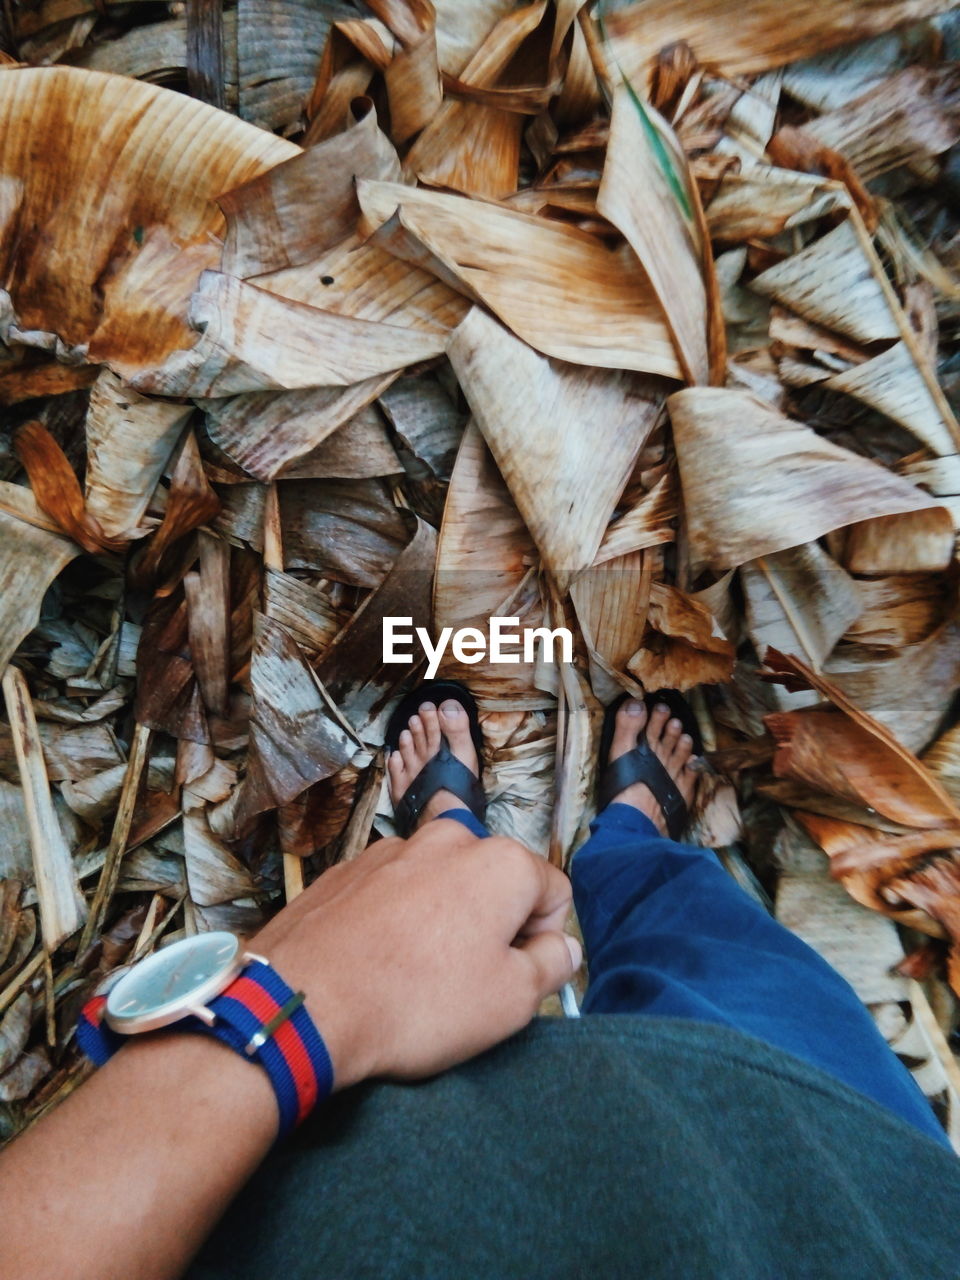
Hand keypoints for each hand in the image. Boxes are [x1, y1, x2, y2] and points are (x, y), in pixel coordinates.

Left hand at [251, 819, 580, 1089]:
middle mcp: (449, 838)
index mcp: (501, 862)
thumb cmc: (417, 1002)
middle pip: (495, 881)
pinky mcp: (348, 868)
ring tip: (415, 974)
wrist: (303, 1003)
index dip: (544, 940)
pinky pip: (394, 891)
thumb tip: (563, 947)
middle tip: (467, 980)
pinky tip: (377, 962)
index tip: (516, 976)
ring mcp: (393, 849)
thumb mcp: (511, 1001)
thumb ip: (552, 965)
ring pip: (442, 884)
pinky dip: (396, 919)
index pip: (554, 892)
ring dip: (442, 919)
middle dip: (492, 924)